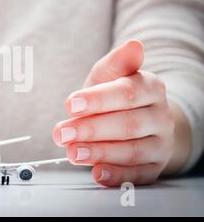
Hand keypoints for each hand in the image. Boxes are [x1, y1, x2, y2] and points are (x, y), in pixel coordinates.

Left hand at [52, 40, 178, 186]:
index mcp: (150, 87)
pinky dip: (117, 176)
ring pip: (132, 151)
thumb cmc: (116, 97)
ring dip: (99, 153)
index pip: (127, 93)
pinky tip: (97, 174)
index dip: (98, 100)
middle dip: (90, 129)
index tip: (70, 104)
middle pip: (128, 124)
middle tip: (61, 133)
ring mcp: (160, 143)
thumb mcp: (109, 77)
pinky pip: (138, 175)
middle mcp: (160, 116)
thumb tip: (133, 45)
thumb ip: (115, 64)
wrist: (140, 120)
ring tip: (72, 152)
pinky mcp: (154, 167)